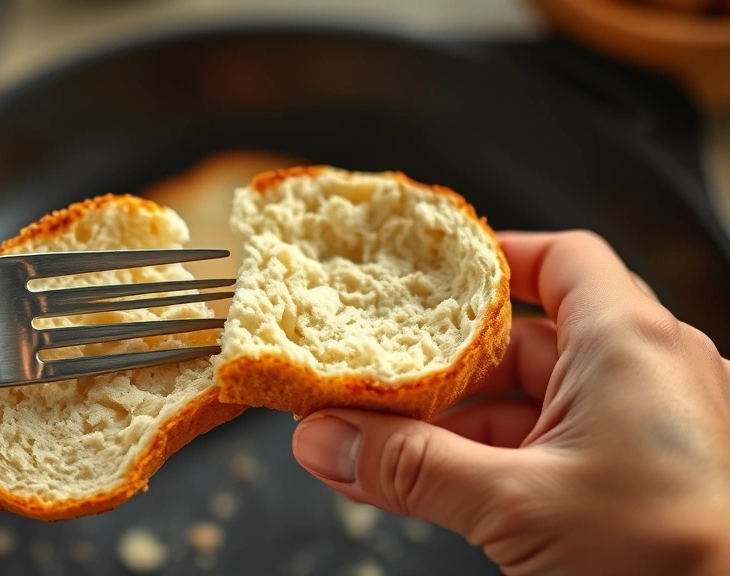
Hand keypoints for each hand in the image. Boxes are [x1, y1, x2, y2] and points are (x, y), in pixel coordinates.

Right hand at [292, 230, 729, 575]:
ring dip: (454, 423)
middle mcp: (647, 372)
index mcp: (632, 344)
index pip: (558, 259)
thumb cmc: (673, 564)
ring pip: (531, 401)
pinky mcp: (637, 477)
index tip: (422, 276)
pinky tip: (425, 482)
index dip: (488, 259)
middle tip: (374, 379)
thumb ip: (408, 469)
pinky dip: (488, 459)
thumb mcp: (516, 505)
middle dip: (442, 365)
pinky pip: (549, 447)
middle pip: (526, 338)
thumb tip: (324, 439)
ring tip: (379, 444)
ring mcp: (644, 427)